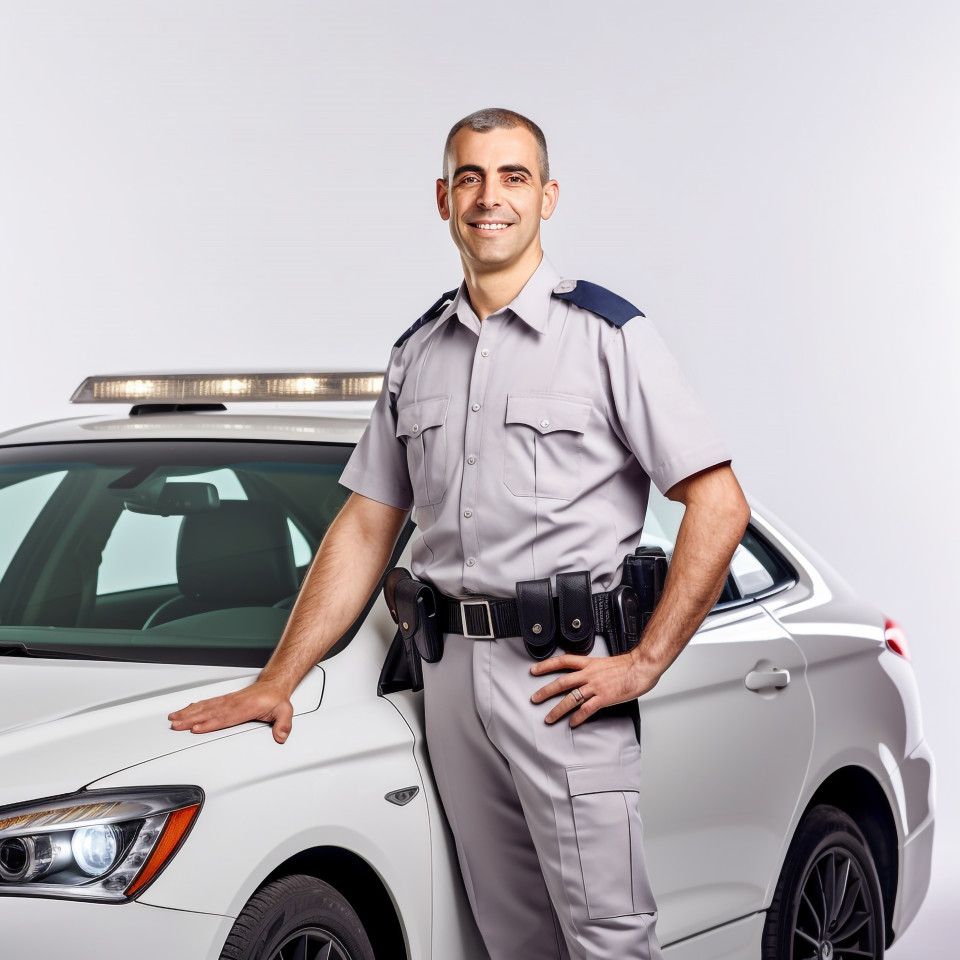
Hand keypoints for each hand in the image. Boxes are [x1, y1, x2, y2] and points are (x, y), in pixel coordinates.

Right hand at [168, 680, 294, 742]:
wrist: (273, 684)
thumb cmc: (276, 699)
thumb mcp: (285, 711)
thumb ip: (283, 725)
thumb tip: (281, 736)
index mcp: (245, 708)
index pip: (224, 718)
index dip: (209, 724)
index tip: (196, 728)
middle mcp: (233, 703)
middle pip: (209, 713)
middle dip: (191, 719)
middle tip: (176, 725)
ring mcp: (228, 701)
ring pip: (205, 707)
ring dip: (188, 713)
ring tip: (174, 718)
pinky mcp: (225, 700)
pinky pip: (207, 703)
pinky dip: (194, 706)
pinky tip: (185, 710)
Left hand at [530, 651, 658, 726]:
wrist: (642, 666)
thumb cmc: (628, 665)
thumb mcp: (605, 662)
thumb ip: (593, 668)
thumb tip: (585, 673)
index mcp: (589, 663)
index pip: (563, 661)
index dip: (546, 665)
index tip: (534, 669)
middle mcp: (589, 674)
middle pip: (562, 682)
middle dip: (546, 691)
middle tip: (534, 699)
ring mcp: (596, 686)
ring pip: (571, 698)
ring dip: (558, 709)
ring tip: (549, 717)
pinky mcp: (604, 697)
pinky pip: (587, 709)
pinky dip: (578, 717)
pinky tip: (572, 723)